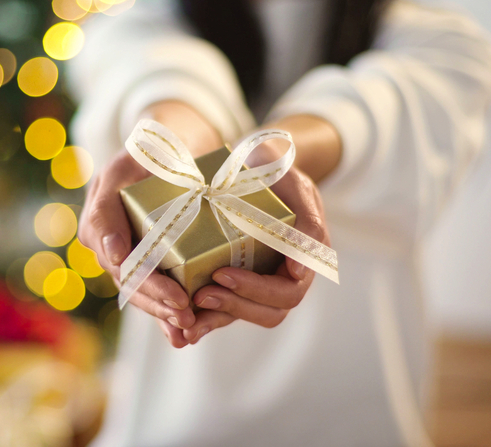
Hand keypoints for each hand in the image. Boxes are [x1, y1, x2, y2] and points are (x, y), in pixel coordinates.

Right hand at [77, 150, 196, 346]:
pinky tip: (182, 336)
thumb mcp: (123, 167)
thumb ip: (108, 206)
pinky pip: (153, 292)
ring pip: (141, 293)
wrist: (165, 153)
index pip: (121, 260)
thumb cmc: (145, 154)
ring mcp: (125, 258)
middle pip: (132, 282)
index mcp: (98, 224)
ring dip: (163, 314)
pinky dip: (166, 315)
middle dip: (159, 302)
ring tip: (188, 329)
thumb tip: (112, 254)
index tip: (176, 296)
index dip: (148, 282)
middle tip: (186, 313)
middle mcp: (108, 246)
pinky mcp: (145, 263)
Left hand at [181, 164, 330, 343]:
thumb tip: (299, 270)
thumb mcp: (296, 188)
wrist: (253, 164)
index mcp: (302, 261)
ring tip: (187, 318)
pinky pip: (224, 309)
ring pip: (243, 315)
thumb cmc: (277, 173)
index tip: (222, 273)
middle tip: (200, 295)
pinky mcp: (234, 282)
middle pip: (267, 312)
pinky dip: (205, 319)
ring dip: (216, 320)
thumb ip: (307, 224)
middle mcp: (281, 278)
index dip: (256, 290)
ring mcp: (258, 282)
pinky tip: (182, 325)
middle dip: (233, 307)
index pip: (286, 292)